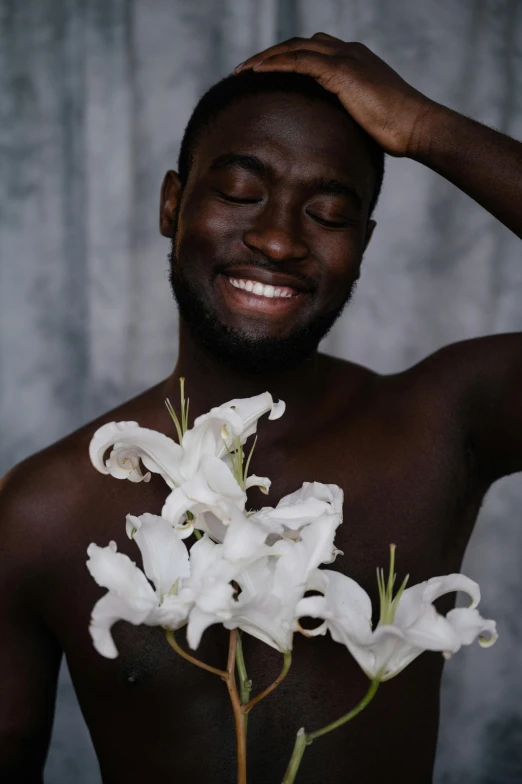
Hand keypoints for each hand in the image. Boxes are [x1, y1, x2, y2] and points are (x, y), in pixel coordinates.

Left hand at [235, 34, 435, 157]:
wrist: (417, 126)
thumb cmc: (397, 131)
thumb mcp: (366, 120)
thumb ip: (347, 117)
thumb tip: (331, 137)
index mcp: (354, 61)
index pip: (312, 52)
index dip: (285, 60)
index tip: (264, 76)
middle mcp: (348, 52)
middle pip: (298, 44)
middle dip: (269, 55)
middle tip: (245, 71)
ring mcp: (346, 58)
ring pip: (294, 48)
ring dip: (265, 57)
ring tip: (243, 71)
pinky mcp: (342, 70)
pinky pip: (300, 60)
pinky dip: (276, 64)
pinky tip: (257, 72)